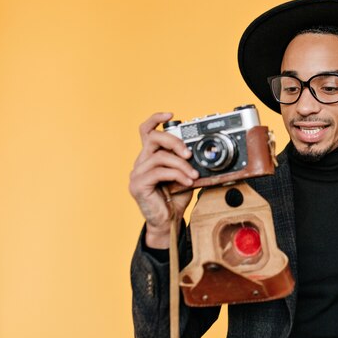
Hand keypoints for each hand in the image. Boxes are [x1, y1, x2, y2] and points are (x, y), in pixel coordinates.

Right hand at [128, 112, 198, 247]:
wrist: (168, 222)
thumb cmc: (174, 199)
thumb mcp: (184, 176)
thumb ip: (187, 163)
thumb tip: (201, 154)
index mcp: (150, 157)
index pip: (146, 131)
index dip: (156, 119)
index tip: (171, 115)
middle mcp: (141, 162)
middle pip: (153, 138)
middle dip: (174, 142)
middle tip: (189, 153)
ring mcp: (137, 173)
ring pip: (160, 156)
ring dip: (181, 165)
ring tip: (193, 175)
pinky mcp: (137, 185)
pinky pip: (159, 172)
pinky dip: (177, 175)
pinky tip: (186, 182)